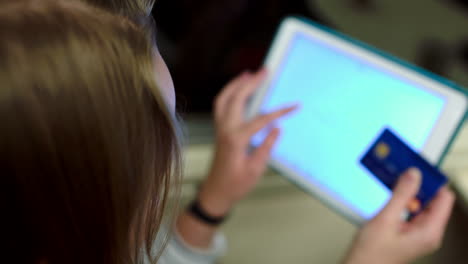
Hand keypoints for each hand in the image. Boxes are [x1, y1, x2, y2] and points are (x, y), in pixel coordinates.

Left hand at [198, 69, 296, 215]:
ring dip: (235, 85)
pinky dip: (228, 94)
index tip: (294, 106)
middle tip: (264, 71)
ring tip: (248, 74)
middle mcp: (225, 129)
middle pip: (237, 99)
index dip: (279, 112)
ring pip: (224, 99)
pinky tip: (238, 90)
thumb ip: (266, 147)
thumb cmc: (236, 184)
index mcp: (236, 139)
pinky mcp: (219, 130)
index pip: (260, 119)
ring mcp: (220, 129)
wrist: (216, 192)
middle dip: (251, 83)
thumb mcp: (256, 169)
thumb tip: (277, 128)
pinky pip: (221, 106)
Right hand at [344, 168, 454, 263]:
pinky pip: (413, 210)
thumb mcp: (385, 218)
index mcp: (429, 231)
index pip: (444, 198)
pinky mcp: (410, 232)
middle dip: (420, 185)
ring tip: (397, 180)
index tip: (420, 168)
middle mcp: (428, 233)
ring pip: (422, 204)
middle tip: (405, 171)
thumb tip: (413, 174)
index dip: (433, 181)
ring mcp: (420, 233)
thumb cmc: (371, 252)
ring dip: (410, 191)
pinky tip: (392, 194)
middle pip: (433, 200)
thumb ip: (401, 194)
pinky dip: (404, 200)